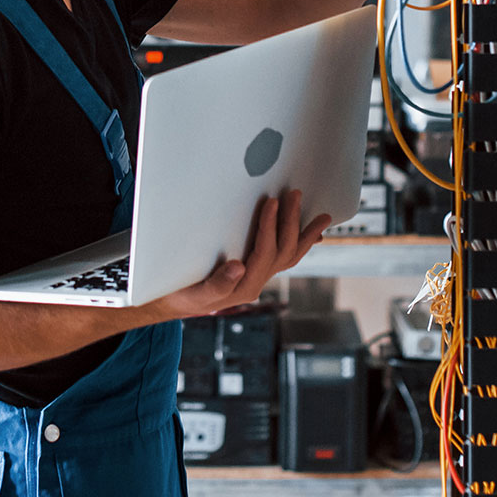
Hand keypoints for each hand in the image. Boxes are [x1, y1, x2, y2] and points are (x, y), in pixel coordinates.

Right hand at [146, 190, 331, 320]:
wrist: (175, 302)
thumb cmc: (182, 294)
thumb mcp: (195, 292)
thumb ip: (217, 284)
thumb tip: (238, 266)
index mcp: (245, 286)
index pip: (264, 253)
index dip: (270, 226)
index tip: (271, 201)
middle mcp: (257, 282)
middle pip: (284, 251)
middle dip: (291, 221)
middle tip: (294, 194)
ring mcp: (259, 276)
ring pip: (290, 255)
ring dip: (305, 233)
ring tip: (321, 217)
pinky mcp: (257, 270)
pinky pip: (285, 257)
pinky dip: (301, 244)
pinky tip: (312, 235)